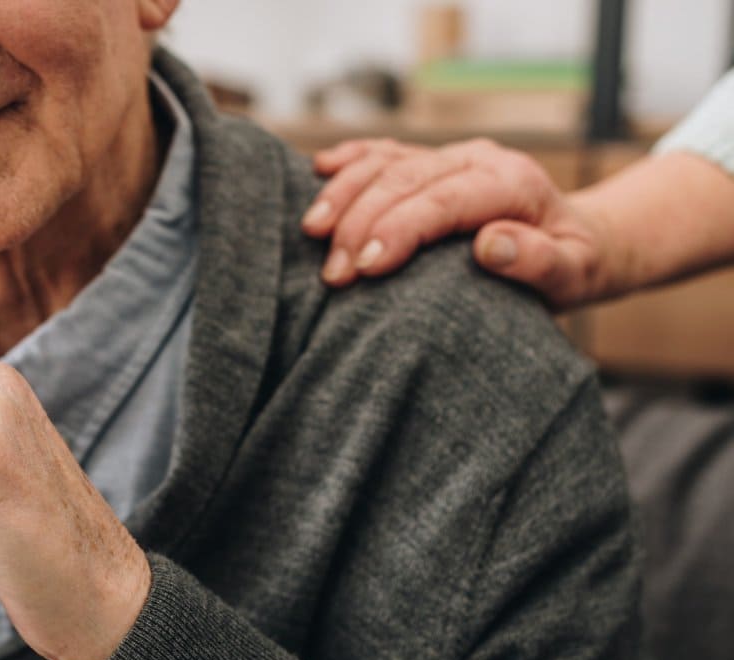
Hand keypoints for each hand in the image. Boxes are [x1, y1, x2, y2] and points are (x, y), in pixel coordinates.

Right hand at [303, 137, 613, 309]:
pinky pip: (383, 153)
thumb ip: (537, 262)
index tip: (367, 267)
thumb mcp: (573, 274)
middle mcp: (478, 159)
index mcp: (512, 183)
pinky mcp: (431, 163)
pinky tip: (318, 169)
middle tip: (333, 275)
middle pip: (404, 179)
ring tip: (312, 233)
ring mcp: (450, 157)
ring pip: (385, 161)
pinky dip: (349, 160)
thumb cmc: (574, 265)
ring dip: (343, 195)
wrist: (580, 239)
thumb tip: (490, 245)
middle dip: (360, 223)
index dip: (400, 228)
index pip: (444, 199)